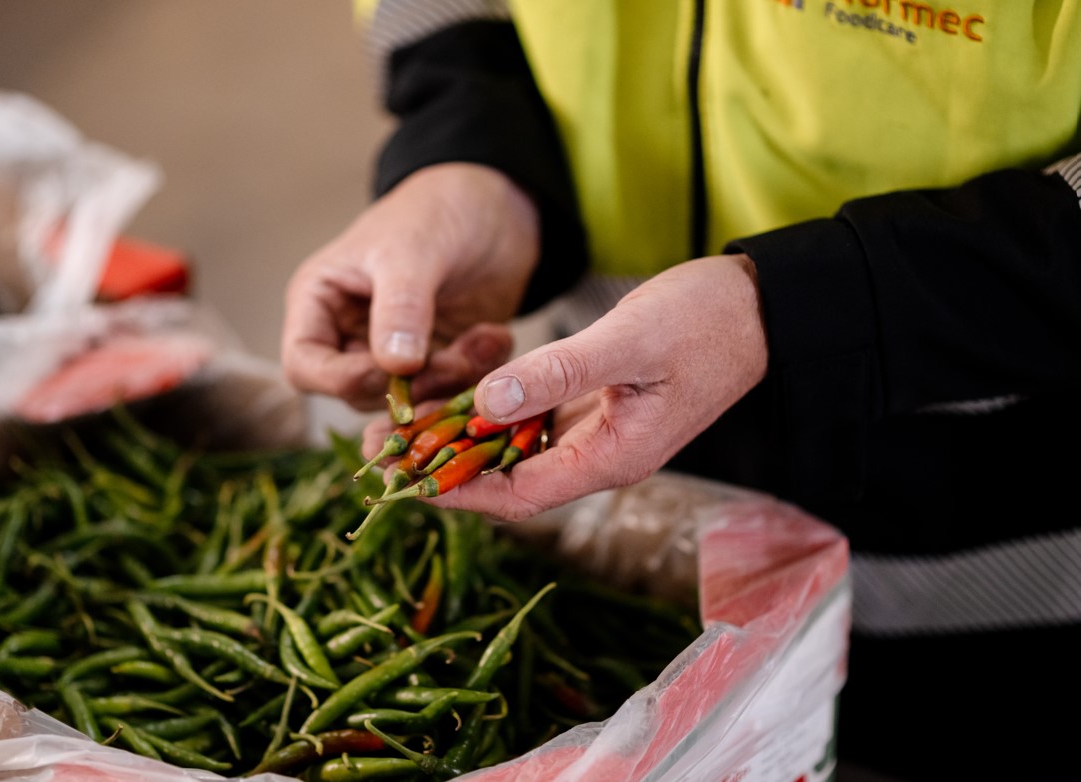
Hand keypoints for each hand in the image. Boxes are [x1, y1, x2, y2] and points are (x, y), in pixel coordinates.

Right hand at [280, 162, 539, 409]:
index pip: (304, 366)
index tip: (394, 370)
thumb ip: (401, 307)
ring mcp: (396, 352)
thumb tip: (393, 367)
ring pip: (409, 401)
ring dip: (448, 383)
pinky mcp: (438, 360)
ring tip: (482, 342)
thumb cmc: (437, 211)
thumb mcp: (412, 250)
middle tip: (454, 362)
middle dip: (410, 387)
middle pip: (360, 393)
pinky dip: (475, 374)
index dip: (342, 380)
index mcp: (321, 303)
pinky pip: (449, 390)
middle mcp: (351, 334)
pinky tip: (495, 338)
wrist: (496, 204)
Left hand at [421, 254, 768, 520]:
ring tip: (402, 426)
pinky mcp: (600, 407)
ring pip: (517, 452)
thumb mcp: (629, 341)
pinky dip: (493, 417)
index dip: (458, 491)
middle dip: (445, 469)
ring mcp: (601, 433)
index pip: (520, 495)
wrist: (761, 308)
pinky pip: (534, 425)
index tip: (403, 480)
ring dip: (463, 443)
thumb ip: (559, 372)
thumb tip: (485, 403)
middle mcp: (602, 455)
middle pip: (510, 480)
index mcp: (612, 456)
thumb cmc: (705, 321)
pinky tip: (456, 399)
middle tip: (381, 450)